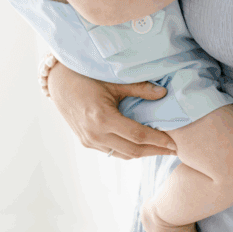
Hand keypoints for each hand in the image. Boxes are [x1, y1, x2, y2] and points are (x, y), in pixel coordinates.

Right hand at [47, 62, 177, 159]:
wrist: (58, 83)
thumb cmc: (86, 77)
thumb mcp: (114, 81)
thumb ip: (139, 88)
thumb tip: (163, 93)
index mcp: (102, 118)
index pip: (137, 135)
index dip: (158, 141)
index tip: (174, 144)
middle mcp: (95, 134)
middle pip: (132, 150)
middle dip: (155, 151)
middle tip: (173, 150)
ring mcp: (89, 141)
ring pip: (122, 154)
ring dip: (143, 153)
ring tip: (160, 148)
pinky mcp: (86, 142)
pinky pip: (112, 151)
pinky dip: (128, 150)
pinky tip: (141, 145)